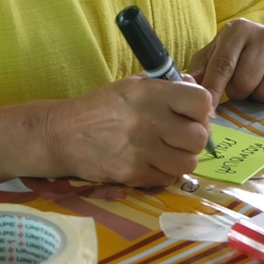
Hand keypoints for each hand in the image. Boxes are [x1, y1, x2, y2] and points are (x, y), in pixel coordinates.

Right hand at [43, 77, 211, 187]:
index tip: (191, 113)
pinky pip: (167, 178)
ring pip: (188, 163)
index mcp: (153, 94)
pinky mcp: (133, 174)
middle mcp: (152, 121)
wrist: (61, 134)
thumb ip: (167, 85)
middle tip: (181, 136)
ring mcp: (143, 150)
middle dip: (195, 138)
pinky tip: (153, 162)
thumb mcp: (133, 85)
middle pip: (199, 138)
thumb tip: (196, 88)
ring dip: (182, 158)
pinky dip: (165, 173)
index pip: (202, 102)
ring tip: (168, 151)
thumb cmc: (100, 107)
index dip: (201, 109)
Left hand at [188, 19, 263, 107]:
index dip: (214, 92)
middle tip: (242, 86)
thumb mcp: (213, 55)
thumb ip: (198, 71)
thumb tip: (183, 85)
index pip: (222, 67)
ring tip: (259, 84)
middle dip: (239, 93)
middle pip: (244, 83)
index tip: (207, 113)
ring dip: (259, 96)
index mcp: (237, 30)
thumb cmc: (236, 54)